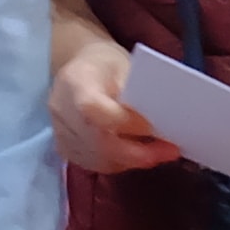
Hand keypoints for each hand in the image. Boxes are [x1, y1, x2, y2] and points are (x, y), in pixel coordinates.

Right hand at [50, 31, 178, 175]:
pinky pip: (95, 164)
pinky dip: (121, 162)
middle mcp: (61, 110)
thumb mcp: (125, 65)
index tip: (152, 125)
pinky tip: (139, 154)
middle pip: (97, 141)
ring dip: (133, 160)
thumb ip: (138, 92)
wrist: (80, 71)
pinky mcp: (66, 149)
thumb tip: (160, 121)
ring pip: (99, 159)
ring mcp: (60, 133)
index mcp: (74, 81)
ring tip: (160, 153)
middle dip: (137, 152)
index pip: (93, 109)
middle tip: (169, 150)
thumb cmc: (106, 65)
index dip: (124, 122)